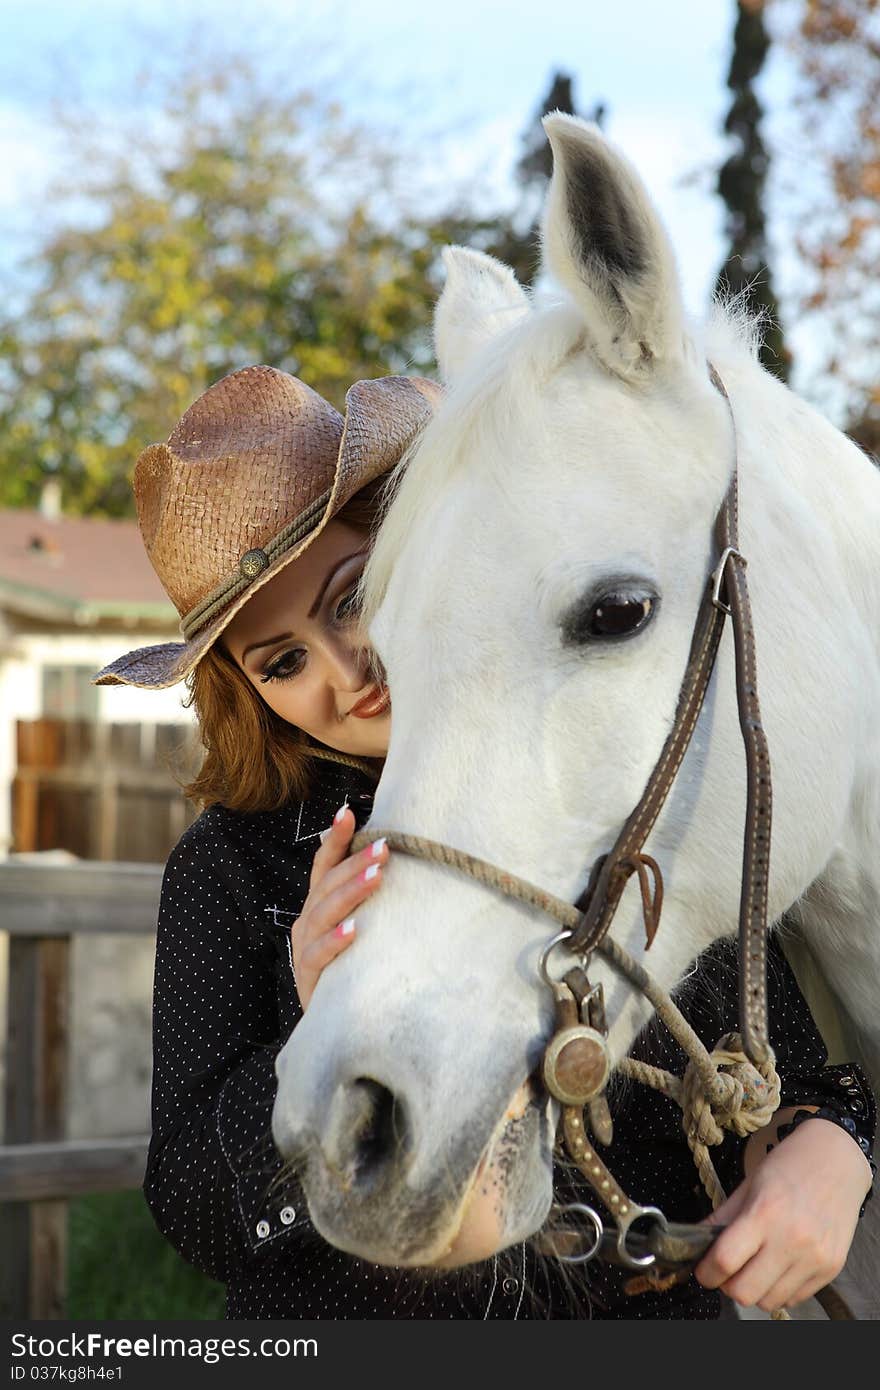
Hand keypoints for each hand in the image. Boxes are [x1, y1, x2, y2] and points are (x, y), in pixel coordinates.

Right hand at [291, 805, 387, 1010]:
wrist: (334, 1022)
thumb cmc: (352, 967)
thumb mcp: (360, 928)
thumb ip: (367, 901)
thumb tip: (399, 864)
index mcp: (318, 905)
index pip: (323, 866)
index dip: (334, 839)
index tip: (348, 812)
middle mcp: (307, 921)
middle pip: (327, 884)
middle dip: (355, 863)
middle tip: (385, 847)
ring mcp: (304, 948)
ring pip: (322, 913)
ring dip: (350, 893)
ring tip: (376, 878)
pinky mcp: (307, 977)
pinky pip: (317, 955)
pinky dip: (335, 941)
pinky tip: (354, 931)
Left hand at [695, 1110, 872, 1311]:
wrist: (838, 1159)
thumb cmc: (790, 1165)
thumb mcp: (749, 1184)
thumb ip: (722, 1217)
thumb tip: (694, 1242)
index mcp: (765, 1213)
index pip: (724, 1260)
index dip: (706, 1272)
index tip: (703, 1270)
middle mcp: (792, 1241)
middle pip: (744, 1292)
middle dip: (727, 1285)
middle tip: (726, 1270)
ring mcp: (814, 1259)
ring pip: (768, 1302)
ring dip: (754, 1291)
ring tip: (753, 1268)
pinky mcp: (831, 1270)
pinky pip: (794, 1299)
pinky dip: (778, 1290)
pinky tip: (776, 1267)